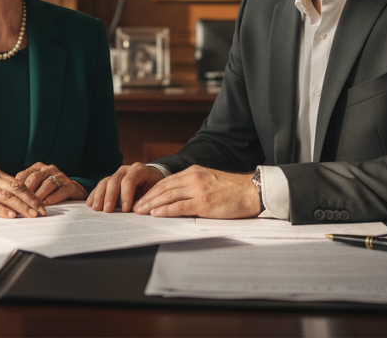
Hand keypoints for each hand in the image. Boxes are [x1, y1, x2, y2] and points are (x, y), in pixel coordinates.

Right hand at [0, 166, 45, 217]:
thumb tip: (16, 200)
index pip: (18, 183)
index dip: (31, 194)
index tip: (41, 205)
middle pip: (15, 188)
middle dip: (31, 201)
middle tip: (42, 212)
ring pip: (5, 196)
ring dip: (21, 206)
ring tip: (32, 215)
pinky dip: (2, 210)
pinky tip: (11, 215)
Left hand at [15, 162, 85, 205]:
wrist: (72, 190)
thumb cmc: (48, 191)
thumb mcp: (35, 186)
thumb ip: (23, 189)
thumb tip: (7, 198)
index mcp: (37, 167)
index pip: (23, 175)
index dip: (16, 188)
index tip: (10, 199)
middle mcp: (48, 169)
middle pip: (35, 178)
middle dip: (27, 192)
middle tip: (20, 204)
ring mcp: (60, 176)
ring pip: (48, 184)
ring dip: (39, 195)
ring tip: (33, 206)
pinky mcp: (70, 185)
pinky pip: (61, 190)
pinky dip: (53, 198)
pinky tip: (46, 204)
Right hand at [85, 163, 162, 212]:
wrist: (152, 178)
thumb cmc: (154, 187)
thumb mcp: (155, 191)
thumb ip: (147, 199)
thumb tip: (137, 210)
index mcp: (139, 170)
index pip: (129, 181)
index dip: (126, 195)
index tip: (126, 209)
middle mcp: (125, 170)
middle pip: (114, 181)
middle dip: (110, 197)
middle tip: (107, 210)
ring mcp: (116, 174)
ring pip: (105, 182)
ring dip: (99, 196)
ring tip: (96, 208)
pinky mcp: (110, 180)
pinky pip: (100, 186)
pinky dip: (94, 195)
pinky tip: (90, 203)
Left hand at [132, 166, 259, 218]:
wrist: (251, 191)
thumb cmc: (233, 190)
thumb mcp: (209, 181)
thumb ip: (194, 186)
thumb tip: (178, 197)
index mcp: (194, 172)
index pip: (166, 181)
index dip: (151, 191)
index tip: (142, 198)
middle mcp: (193, 178)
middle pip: (163, 188)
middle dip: (147, 198)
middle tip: (135, 207)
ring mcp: (198, 190)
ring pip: (168, 196)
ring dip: (151, 204)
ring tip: (140, 211)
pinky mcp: (203, 202)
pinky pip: (179, 206)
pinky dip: (165, 210)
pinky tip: (156, 214)